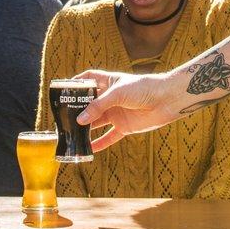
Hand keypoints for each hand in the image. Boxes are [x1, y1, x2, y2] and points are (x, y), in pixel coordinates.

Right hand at [74, 69, 189, 151]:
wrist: (166, 100)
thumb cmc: (144, 88)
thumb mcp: (117, 93)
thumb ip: (98, 106)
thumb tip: (80, 120)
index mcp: (109, 82)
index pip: (90, 79)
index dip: (78, 82)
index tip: (65, 89)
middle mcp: (111, 98)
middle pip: (90, 104)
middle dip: (78, 111)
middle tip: (63, 119)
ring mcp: (117, 112)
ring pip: (97, 122)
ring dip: (86, 129)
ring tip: (72, 135)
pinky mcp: (125, 126)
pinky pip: (110, 136)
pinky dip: (101, 143)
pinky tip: (91, 149)